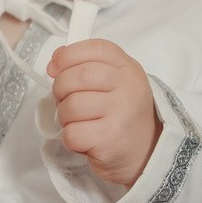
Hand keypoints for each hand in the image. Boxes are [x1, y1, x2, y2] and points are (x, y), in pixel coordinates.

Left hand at [47, 39, 159, 185]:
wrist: (147, 153)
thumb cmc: (123, 115)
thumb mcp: (116, 82)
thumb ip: (89, 65)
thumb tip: (56, 59)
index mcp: (128, 69)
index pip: (95, 49)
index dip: (68, 55)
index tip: (54, 67)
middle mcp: (128, 88)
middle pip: (78, 76)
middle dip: (60, 89)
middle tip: (64, 100)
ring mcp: (121, 114)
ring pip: (71, 106)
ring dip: (65, 117)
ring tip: (79, 123)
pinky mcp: (109, 140)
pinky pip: (72, 133)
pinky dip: (71, 139)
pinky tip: (85, 140)